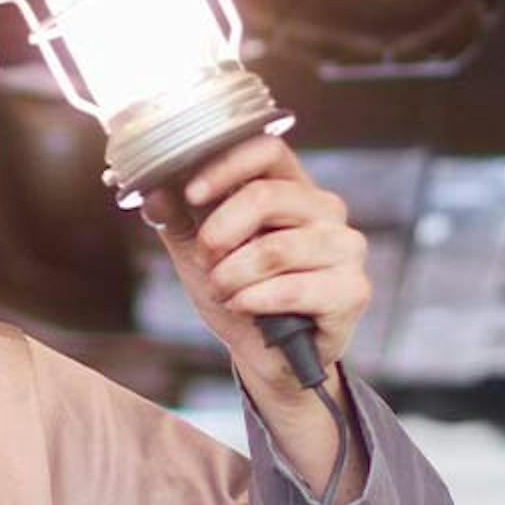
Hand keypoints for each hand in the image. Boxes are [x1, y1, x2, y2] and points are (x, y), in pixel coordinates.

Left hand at [145, 133, 370, 494]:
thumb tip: (151, 191)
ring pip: (275, 248)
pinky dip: (257, 300)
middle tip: (204, 260)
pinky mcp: (352, 290)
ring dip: (233, 275)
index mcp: (293, 187)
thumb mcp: (198, 253)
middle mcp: (326, 210)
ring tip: (224, 291)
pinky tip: (245, 307)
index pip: (267, 149)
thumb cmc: (240, 293)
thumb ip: (179, 219)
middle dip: (219, 233)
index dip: (226, 166)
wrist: (268, 356)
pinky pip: (294, 288)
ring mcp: (346, 248)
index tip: (192, 194)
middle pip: (267, 196)